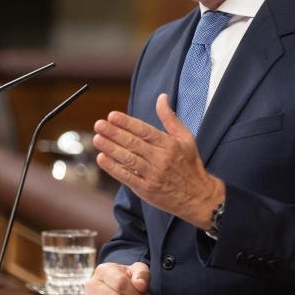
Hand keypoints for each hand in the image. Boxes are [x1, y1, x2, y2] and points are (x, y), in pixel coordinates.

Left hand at [93, 93, 224, 228]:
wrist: (197, 197)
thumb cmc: (190, 165)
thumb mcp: (186, 138)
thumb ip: (170, 118)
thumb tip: (161, 98)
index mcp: (169, 145)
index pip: (144, 131)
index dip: (127, 123)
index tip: (112, 115)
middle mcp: (160, 159)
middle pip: (133, 144)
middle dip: (114, 133)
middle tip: (99, 124)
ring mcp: (152, 175)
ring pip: (128, 159)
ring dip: (110, 148)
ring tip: (97, 138)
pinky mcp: (146, 189)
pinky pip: (127, 177)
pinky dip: (113, 168)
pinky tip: (102, 159)